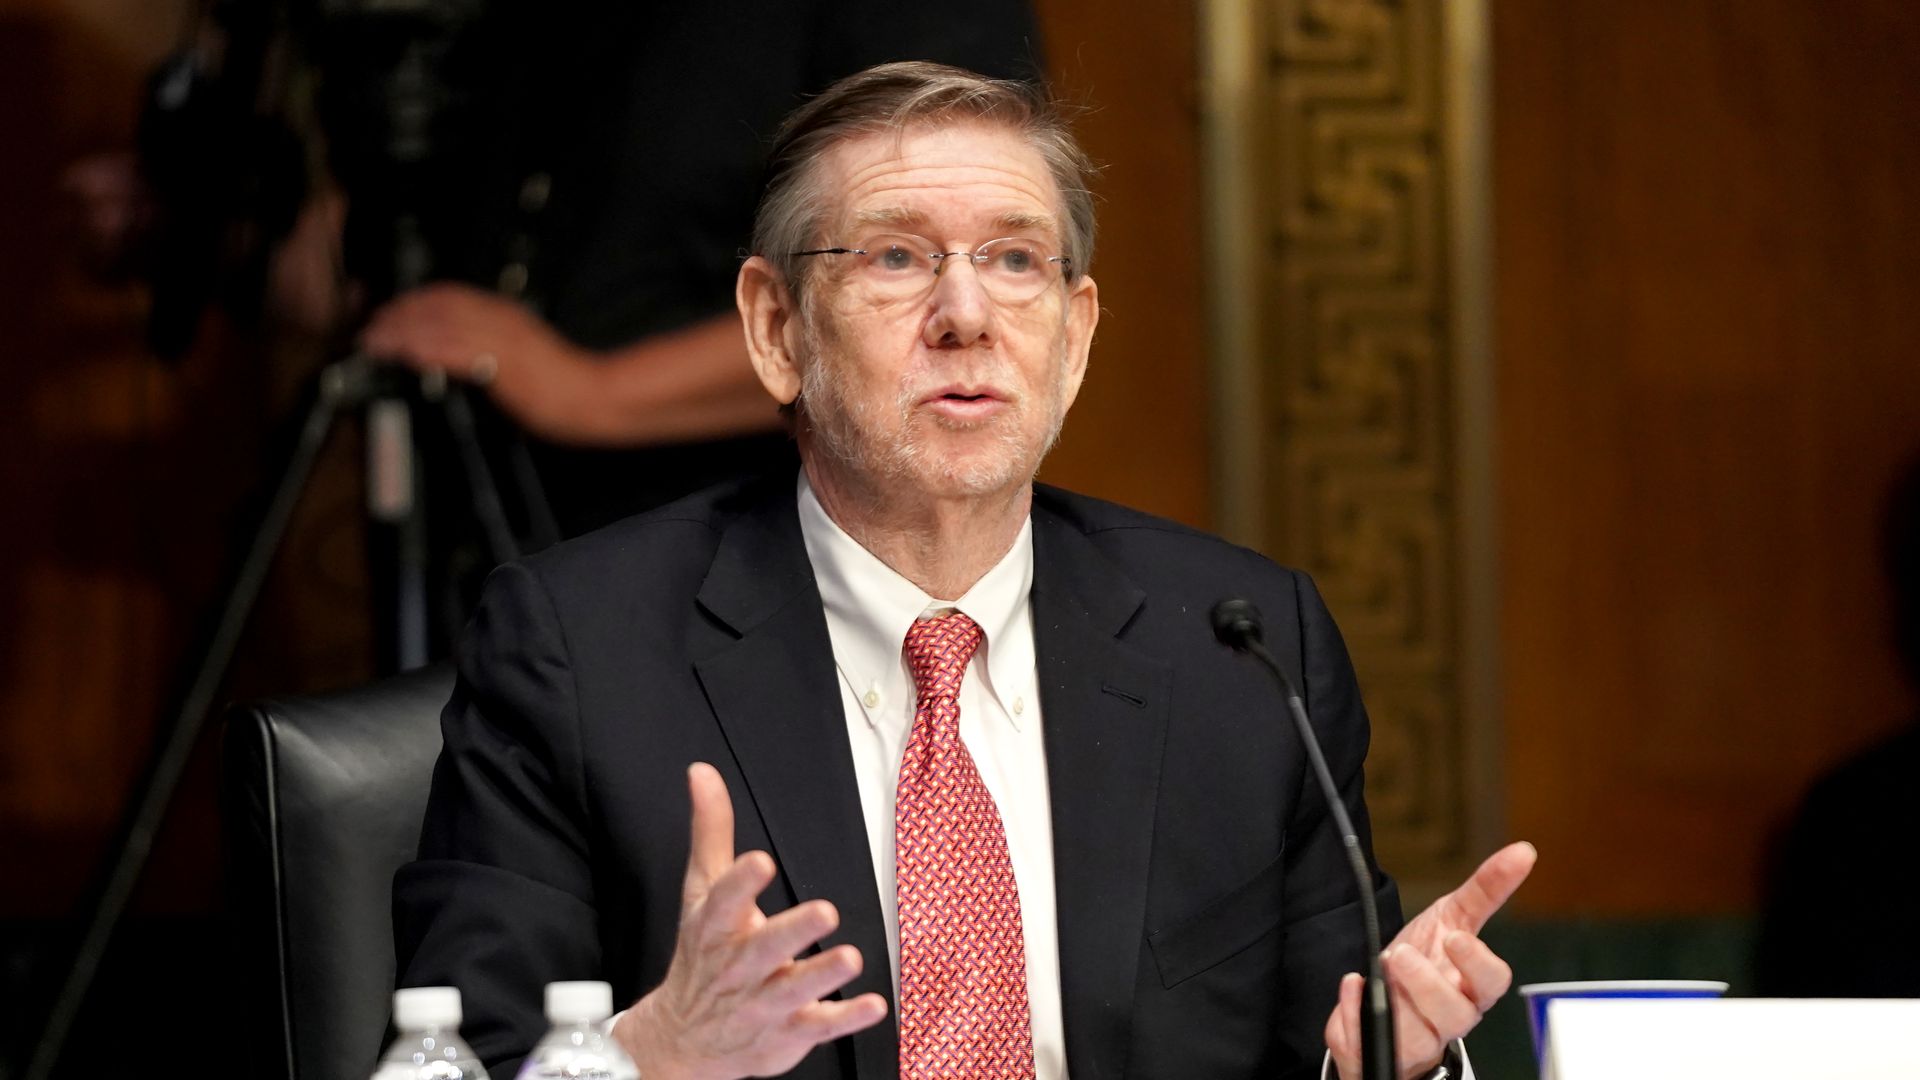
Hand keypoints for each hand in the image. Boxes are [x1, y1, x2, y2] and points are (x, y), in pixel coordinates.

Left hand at [359, 283, 601, 441]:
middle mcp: (500, 319)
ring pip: (437, 325)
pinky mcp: (499, 363)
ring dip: (401, 332)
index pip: (453, 295)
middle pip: (438, 305)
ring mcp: (499, 339)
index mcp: (508, 314)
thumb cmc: (570, 385)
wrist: (596, 397)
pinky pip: (451, 351)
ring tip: (375, 342)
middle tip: (372, 326)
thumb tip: (472, 358)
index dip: (417, 300)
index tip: (394, 311)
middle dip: (399, 314)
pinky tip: (403, 354)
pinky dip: (423, 349)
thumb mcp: (530, 355)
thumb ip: (500, 349)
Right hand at [610, 763, 887, 1079]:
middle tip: (825, 910)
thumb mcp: (701, 890)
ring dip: (822, 974)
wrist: (683, 1038)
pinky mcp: (786, 1032)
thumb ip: (711, 831)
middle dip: (792, 932)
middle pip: (763, 949)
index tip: (761, 861)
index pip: (725, 901)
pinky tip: (873, 1004)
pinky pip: (818, 1026)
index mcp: (715, 927)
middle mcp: (738, 967)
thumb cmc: (702, 954)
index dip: (741, 882)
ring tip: (852, 957)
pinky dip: (845, 1018)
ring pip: (793, 990)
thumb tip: (703, 771)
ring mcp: (762, 1003)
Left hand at [1325, 841, 1536, 1079]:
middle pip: (1454, 1014)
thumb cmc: (1431, 959)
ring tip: (1382, 966)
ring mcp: (1416, 1039)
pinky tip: (1352, 986)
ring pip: (1415, 1037)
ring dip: (1395, 999)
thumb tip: (1522, 851)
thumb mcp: (1453, 918)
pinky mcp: (1378, 1049)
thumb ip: (1486, 889)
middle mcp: (1449, 1017)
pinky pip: (1365, 1042)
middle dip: (1429, 986)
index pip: (1490, 982)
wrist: (1391, 996)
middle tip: (1404, 955)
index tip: (1455, 938)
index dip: (1477, 963)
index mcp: (1471, 987)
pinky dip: (1353, 1013)